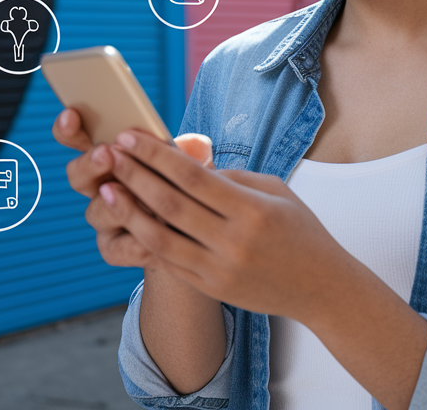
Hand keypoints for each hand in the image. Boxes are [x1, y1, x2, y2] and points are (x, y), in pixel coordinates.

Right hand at [52, 108, 212, 269]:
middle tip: (107, 154)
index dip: (68, 128)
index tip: (72, 115)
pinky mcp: (115, 247)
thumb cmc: (189, 188)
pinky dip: (135, 240)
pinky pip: (115, 247)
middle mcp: (101, 185)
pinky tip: (156, 234)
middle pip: (77, 174)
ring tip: (138, 197)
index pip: (77, 137)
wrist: (198, 233)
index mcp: (112, 155)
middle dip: (90, 163)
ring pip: (96, 211)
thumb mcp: (193, 167)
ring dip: (114, 203)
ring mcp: (105, 218)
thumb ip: (192, 155)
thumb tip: (197, 143)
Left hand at [103, 129, 352, 322]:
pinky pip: (169, 262)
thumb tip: (189, 166)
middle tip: (108, 155)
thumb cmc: (300, 230)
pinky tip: (129, 221)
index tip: (130, 138)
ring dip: (128, 211)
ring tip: (106, 190)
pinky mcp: (211, 288)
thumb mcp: (276, 191)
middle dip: (134, 176)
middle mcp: (233, 241)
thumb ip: (232, 177)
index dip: (156, 155)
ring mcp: (219, 269)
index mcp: (252, 210)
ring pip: (159, 238)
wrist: (320, 287)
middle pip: (170, 204)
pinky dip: (146, 240)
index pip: (193, 176)